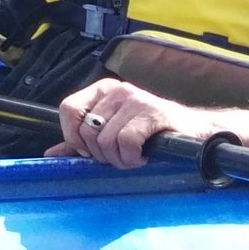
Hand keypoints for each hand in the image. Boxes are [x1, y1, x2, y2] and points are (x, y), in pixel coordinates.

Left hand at [52, 81, 248, 169]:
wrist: (197, 136)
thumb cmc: (152, 137)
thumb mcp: (113, 136)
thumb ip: (81, 144)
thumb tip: (51, 154)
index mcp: (102, 91)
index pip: (68, 110)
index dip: (75, 138)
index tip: (92, 151)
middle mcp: (117, 89)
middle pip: (85, 130)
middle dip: (100, 154)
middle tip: (121, 156)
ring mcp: (136, 99)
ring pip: (105, 140)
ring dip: (119, 159)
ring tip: (135, 157)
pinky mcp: (153, 113)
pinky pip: (126, 142)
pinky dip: (132, 157)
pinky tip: (144, 157)